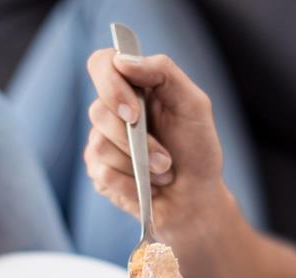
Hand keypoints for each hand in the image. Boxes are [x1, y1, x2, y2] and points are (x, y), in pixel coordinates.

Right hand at [84, 49, 227, 241]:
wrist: (197, 198)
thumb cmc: (197, 151)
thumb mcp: (193, 105)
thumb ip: (164, 72)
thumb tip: (122, 60)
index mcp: (134, 88)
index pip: (101, 65)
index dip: (111, 85)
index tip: (135, 112)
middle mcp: (113, 113)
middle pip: (98, 112)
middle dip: (137, 141)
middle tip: (166, 159)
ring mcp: (102, 143)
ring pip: (101, 146)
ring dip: (140, 165)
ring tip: (163, 174)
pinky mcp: (100, 174)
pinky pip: (105, 174)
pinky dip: (133, 184)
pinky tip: (149, 188)